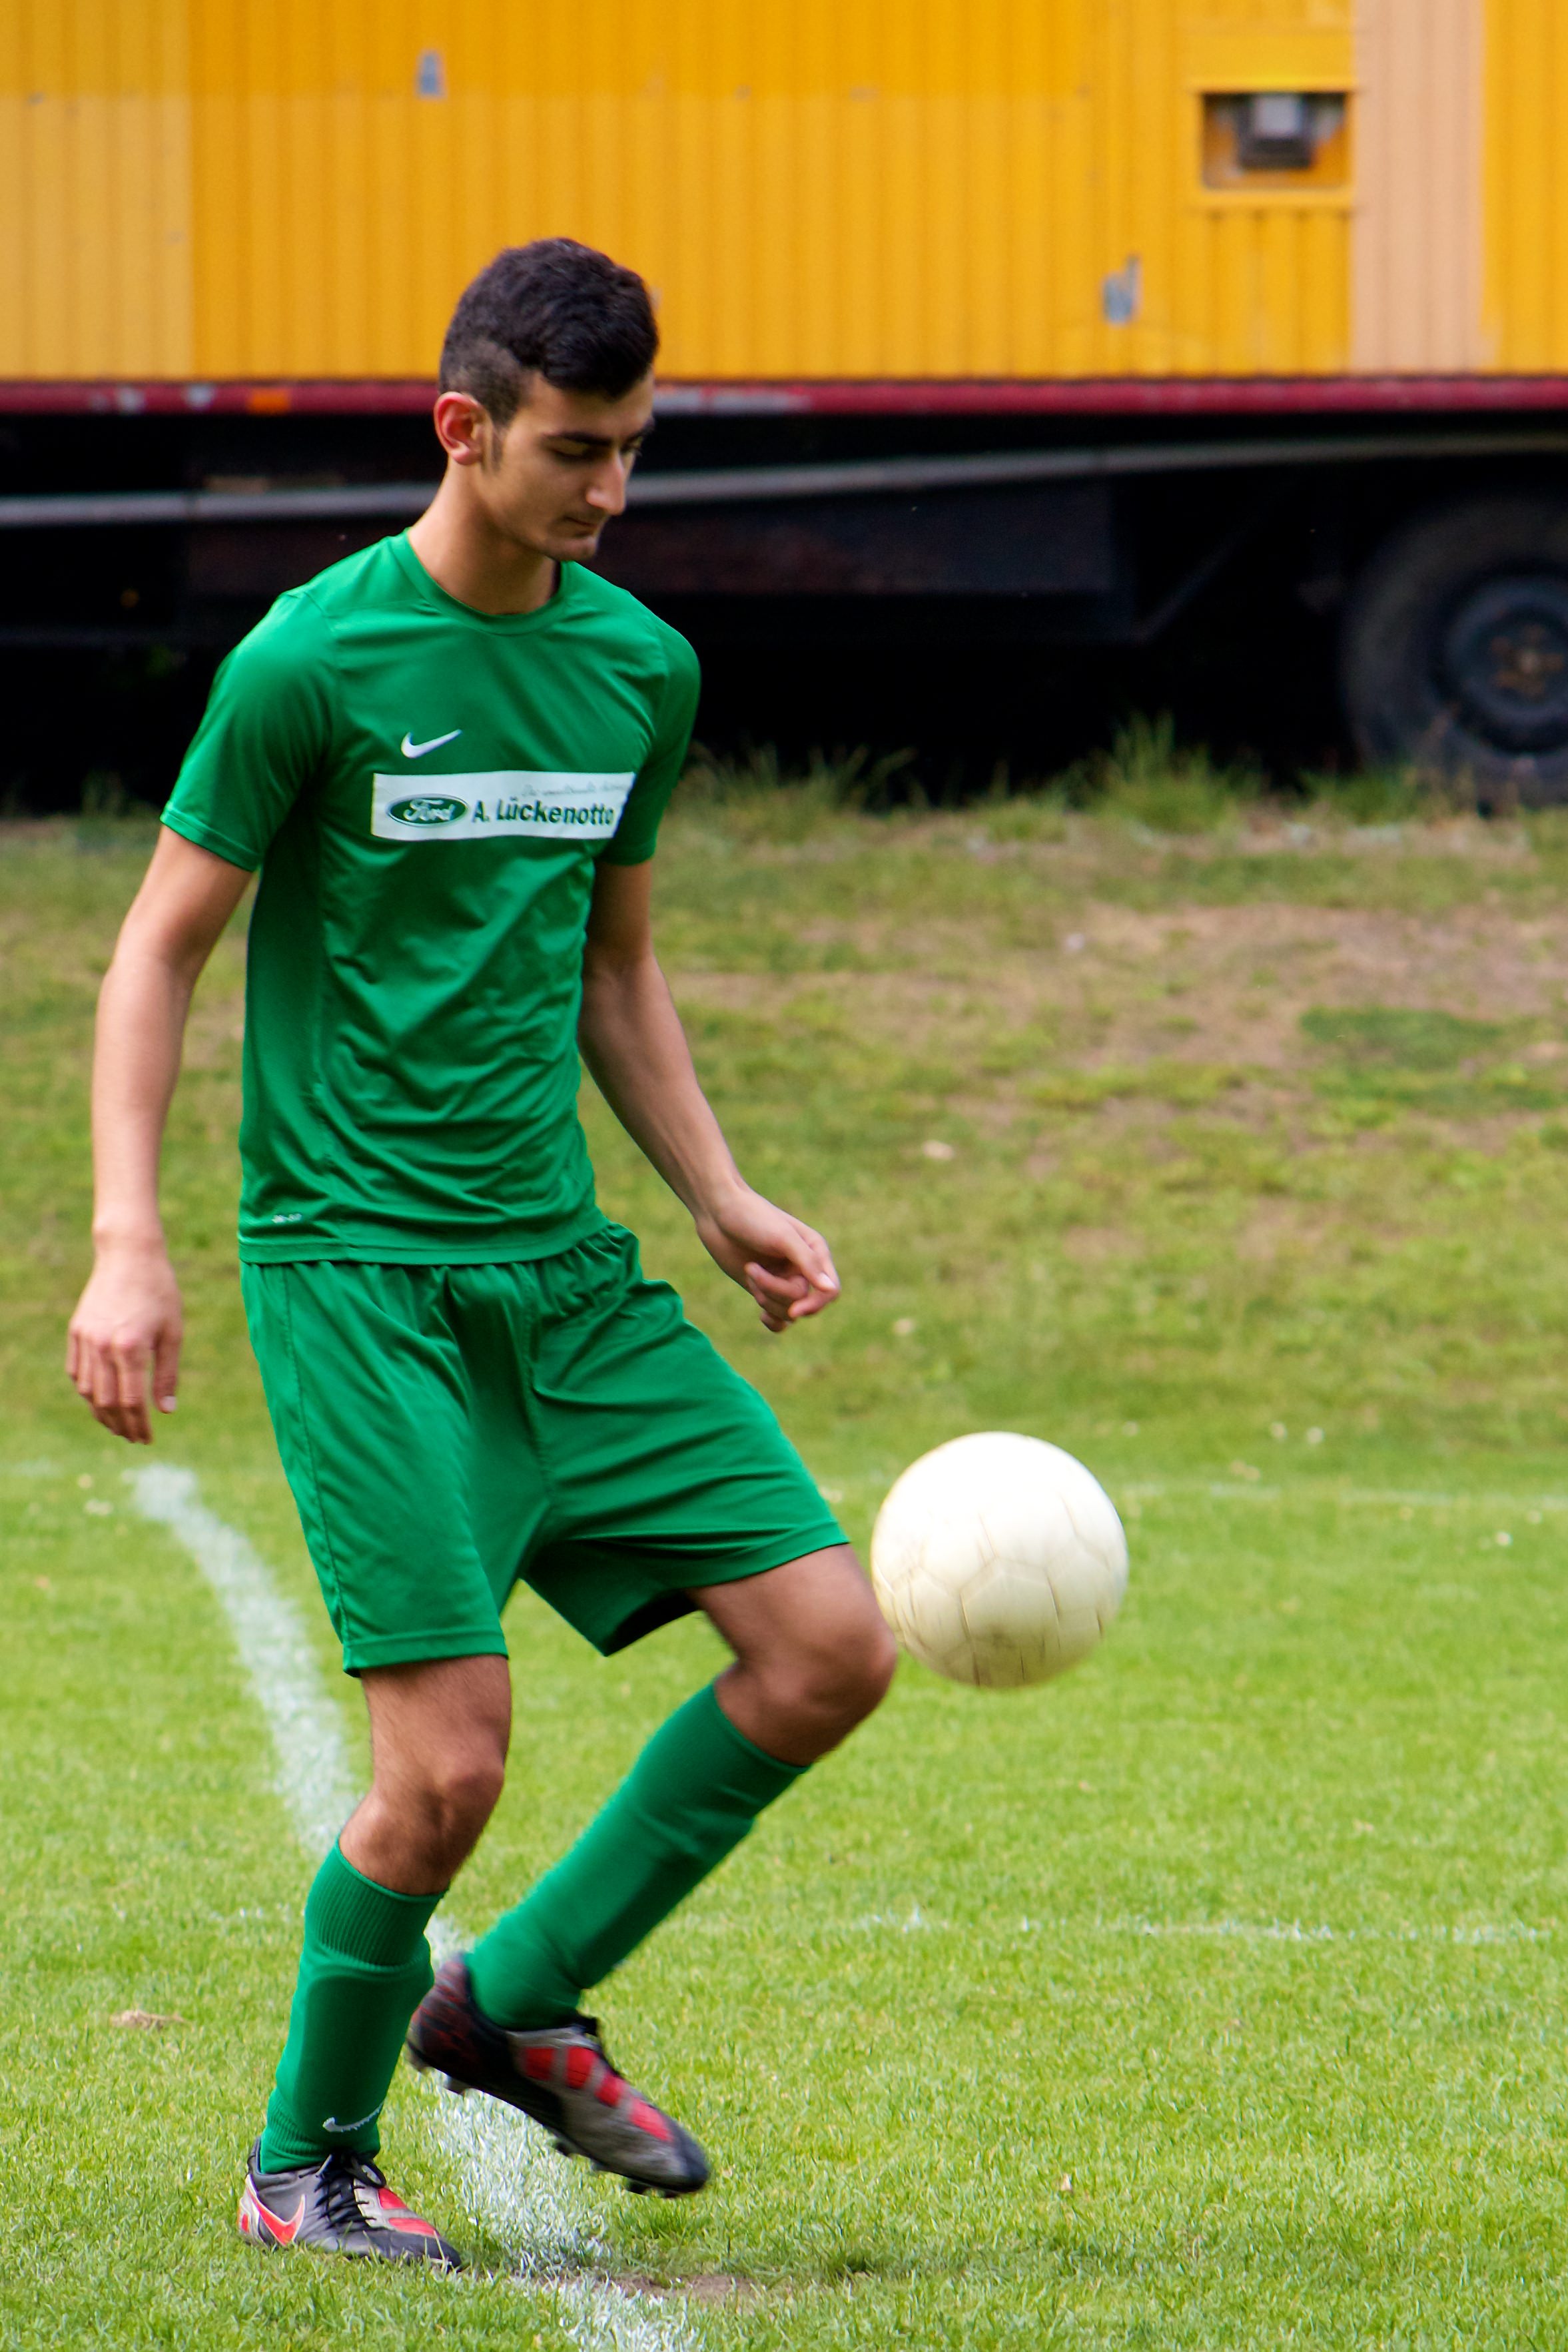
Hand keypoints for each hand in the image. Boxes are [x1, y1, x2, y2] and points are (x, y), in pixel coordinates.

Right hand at [66, 1241, 183, 1444]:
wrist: (129, 1255)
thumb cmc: (160, 1292)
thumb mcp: (173, 1332)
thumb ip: (168, 1374)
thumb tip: (167, 1411)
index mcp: (131, 1348)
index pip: (132, 1402)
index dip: (140, 1426)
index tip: (148, 1439)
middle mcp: (103, 1347)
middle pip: (106, 1402)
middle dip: (120, 1426)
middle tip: (133, 1438)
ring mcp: (85, 1339)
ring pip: (87, 1391)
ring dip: (101, 1413)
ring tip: (117, 1425)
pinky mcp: (76, 1331)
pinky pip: (76, 1372)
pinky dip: (87, 1391)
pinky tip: (100, 1398)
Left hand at [695, 1185, 841, 1333]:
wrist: (718, 1213)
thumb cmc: (752, 1217)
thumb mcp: (782, 1237)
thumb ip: (808, 1262)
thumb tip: (830, 1290)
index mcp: (815, 1252)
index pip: (830, 1290)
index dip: (815, 1304)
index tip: (794, 1310)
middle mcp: (803, 1268)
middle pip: (802, 1301)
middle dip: (775, 1291)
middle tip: (752, 1269)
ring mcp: (783, 1280)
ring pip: (786, 1310)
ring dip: (764, 1296)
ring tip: (749, 1270)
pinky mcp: (764, 1288)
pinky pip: (779, 1317)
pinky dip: (772, 1320)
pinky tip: (762, 1316)